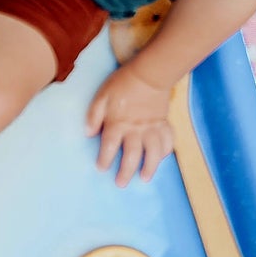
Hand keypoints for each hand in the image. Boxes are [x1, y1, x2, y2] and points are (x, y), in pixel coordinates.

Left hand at [86, 63, 175, 186]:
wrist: (150, 73)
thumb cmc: (123, 84)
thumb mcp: (102, 96)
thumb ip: (93, 115)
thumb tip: (88, 134)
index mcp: (118, 123)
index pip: (110, 146)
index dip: (105, 159)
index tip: (101, 168)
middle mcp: (136, 129)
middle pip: (132, 154)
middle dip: (126, 171)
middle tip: (121, 183)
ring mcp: (152, 127)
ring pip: (153, 152)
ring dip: (150, 167)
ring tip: (144, 178)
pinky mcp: (163, 123)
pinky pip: (167, 140)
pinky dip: (166, 150)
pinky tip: (161, 158)